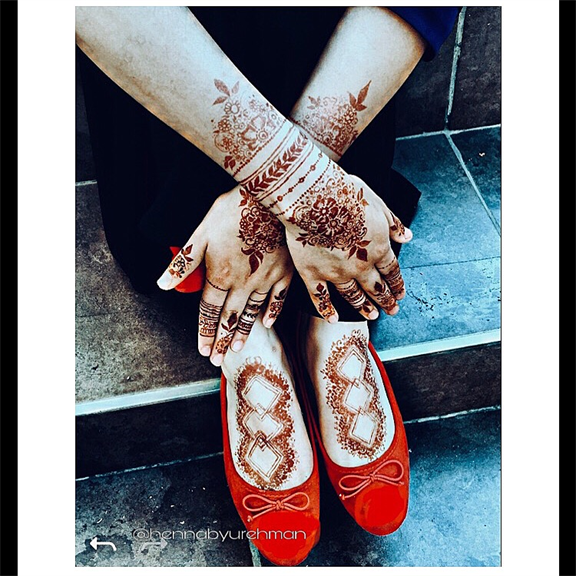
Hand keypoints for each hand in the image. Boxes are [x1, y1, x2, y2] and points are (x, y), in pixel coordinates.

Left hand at [157, 186, 292, 364]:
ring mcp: (265, 279)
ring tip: (237, 348)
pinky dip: (272, 312)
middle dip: (221, 340)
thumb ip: (183, 263)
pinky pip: (277, 298)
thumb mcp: (200, 234)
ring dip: (243, 332)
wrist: (269, 200)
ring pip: (252, 312)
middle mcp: (243, 283)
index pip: (209, 311)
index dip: (204, 332)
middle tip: (217, 359)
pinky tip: (267, 324)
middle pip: (229, 318)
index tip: (203, 349)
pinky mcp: (283, 272)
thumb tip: (163, 284)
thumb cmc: (232, 212)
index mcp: (220, 275)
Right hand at [282, 165, 411, 320]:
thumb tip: (407, 236)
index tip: (400, 293)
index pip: (391, 270)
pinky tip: (332, 318)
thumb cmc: (345, 194)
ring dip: (363, 306)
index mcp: (377, 248)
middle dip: (386, 299)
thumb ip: (392, 223)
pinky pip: (320, 298)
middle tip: (392, 310)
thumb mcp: (377, 204)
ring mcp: (335, 273)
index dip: (397, 283)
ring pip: (352, 295)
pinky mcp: (312, 274)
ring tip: (371, 315)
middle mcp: (360, 265)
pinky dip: (326, 309)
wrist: (315, 199)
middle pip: (376, 287)